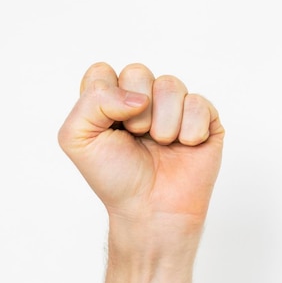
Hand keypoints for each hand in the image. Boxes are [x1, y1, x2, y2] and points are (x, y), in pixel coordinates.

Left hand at [58, 63, 224, 234]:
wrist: (150, 210)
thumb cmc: (115, 177)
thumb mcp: (78, 139)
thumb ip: (91, 102)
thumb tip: (139, 96)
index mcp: (109, 100)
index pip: (102, 72)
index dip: (105, 99)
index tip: (108, 128)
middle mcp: (142, 98)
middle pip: (137, 71)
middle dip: (135, 112)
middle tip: (136, 137)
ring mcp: (174, 106)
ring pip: (170, 84)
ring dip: (163, 124)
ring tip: (161, 145)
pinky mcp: (203, 117)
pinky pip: (199, 103)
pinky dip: (189, 131)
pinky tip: (184, 146)